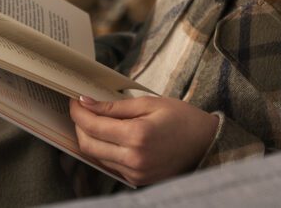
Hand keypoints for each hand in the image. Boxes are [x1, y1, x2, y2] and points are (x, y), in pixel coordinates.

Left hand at [69, 94, 218, 185]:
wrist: (206, 143)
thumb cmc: (182, 118)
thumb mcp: (150, 103)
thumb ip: (115, 106)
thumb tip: (87, 102)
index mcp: (137, 136)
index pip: (94, 126)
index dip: (79, 112)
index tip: (74, 100)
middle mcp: (133, 159)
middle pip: (88, 145)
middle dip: (79, 125)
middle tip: (80, 109)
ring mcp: (135, 173)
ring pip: (96, 157)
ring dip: (89, 138)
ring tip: (94, 120)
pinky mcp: (137, 180)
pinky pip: (110, 165)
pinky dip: (103, 150)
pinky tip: (108, 136)